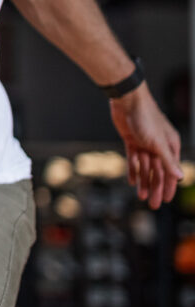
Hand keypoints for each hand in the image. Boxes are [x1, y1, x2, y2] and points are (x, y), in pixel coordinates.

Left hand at [109, 83, 182, 209]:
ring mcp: (145, 144)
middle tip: (153, 205)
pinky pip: (133, 160)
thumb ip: (167, 160)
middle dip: (156, 188)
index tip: (166, 200)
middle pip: (157, 172)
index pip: (171, 171)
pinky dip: (133, 170)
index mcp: (170, 146)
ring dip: (144, 182)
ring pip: (145, 168)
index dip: (169, 186)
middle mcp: (159, 146)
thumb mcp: (157, 143)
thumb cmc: (146, 118)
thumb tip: (179, 176)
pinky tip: (132, 182)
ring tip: (141, 196)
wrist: (127, 102)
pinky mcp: (131, 141)